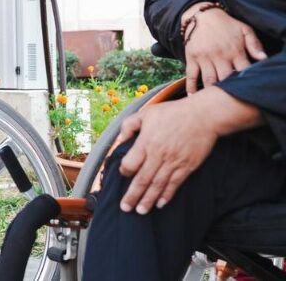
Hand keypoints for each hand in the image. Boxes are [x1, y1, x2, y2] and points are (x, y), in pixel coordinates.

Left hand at [114, 95, 216, 214]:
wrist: (203, 116)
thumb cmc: (173, 113)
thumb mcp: (146, 113)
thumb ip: (129, 126)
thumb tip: (120, 139)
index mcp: (146, 142)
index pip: (130, 164)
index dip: (124, 171)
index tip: (123, 174)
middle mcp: (158, 155)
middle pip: (142, 179)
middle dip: (133, 196)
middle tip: (125, 208)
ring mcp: (174, 162)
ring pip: (158, 185)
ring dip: (148, 200)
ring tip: (141, 211)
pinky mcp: (187, 166)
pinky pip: (175, 184)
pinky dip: (167, 195)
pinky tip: (161, 203)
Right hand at [182, 4, 265, 93]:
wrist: (202, 15)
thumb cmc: (226, 25)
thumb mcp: (244, 30)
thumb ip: (255, 45)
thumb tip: (264, 59)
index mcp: (235, 51)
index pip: (244, 71)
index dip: (246, 82)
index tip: (247, 88)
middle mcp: (219, 56)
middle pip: (225, 79)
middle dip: (229, 91)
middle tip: (232, 99)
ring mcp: (204, 58)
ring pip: (208, 80)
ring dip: (212, 92)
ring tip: (215, 102)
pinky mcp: (192, 58)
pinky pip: (190, 76)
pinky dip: (191, 87)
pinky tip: (194, 96)